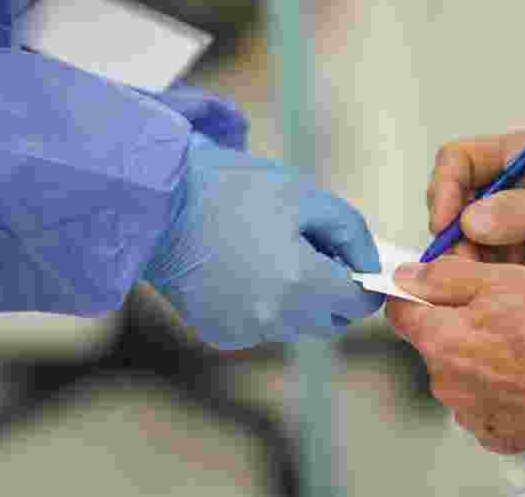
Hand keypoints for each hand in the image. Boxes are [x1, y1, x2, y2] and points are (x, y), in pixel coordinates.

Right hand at [142, 133, 383, 349]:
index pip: (358, 305)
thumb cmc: (230, 191)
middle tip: (312, 250)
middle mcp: (274, 318)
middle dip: (332, 291)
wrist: (156, 205)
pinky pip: (262, 327)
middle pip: (330, 321)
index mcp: (299, 283)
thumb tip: (368, 264)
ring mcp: (244, 331)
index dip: (362, 282)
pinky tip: (243, 269)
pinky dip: (264, 305)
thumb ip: (350, 231)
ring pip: (296, 325)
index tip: (353, 261)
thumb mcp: (304, 195)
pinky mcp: (220, 334)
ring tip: (271, 253)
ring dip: (298, 299)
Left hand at [386, 257, 524, 453]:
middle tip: (503, 313)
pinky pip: (484, 403)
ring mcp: (472, 413)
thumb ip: (445, 277)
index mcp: (442, 341)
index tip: (435, 289)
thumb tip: (405, 276)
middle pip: (434, 344)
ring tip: (524, 346)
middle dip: (458, 326)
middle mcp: (448, 384)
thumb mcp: (503, 280)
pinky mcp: (497, 434)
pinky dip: (500, 388)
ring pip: (460, 374)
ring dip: (480, 358)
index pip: (399, 313)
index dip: (416, 295)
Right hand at [427, 132, 524, 280]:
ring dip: (458, 258)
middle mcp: (502, 185)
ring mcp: (498, 221)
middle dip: (448, 231)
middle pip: (447, 199)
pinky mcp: (500, 254)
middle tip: (461, 261)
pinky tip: (486, 288)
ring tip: (480, 279)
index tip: (446, 223)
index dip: (444, 187)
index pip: (459, 159)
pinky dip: (469, 275)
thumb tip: (473, 219)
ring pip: (453, 235)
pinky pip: (468, 262)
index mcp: (519, 156)